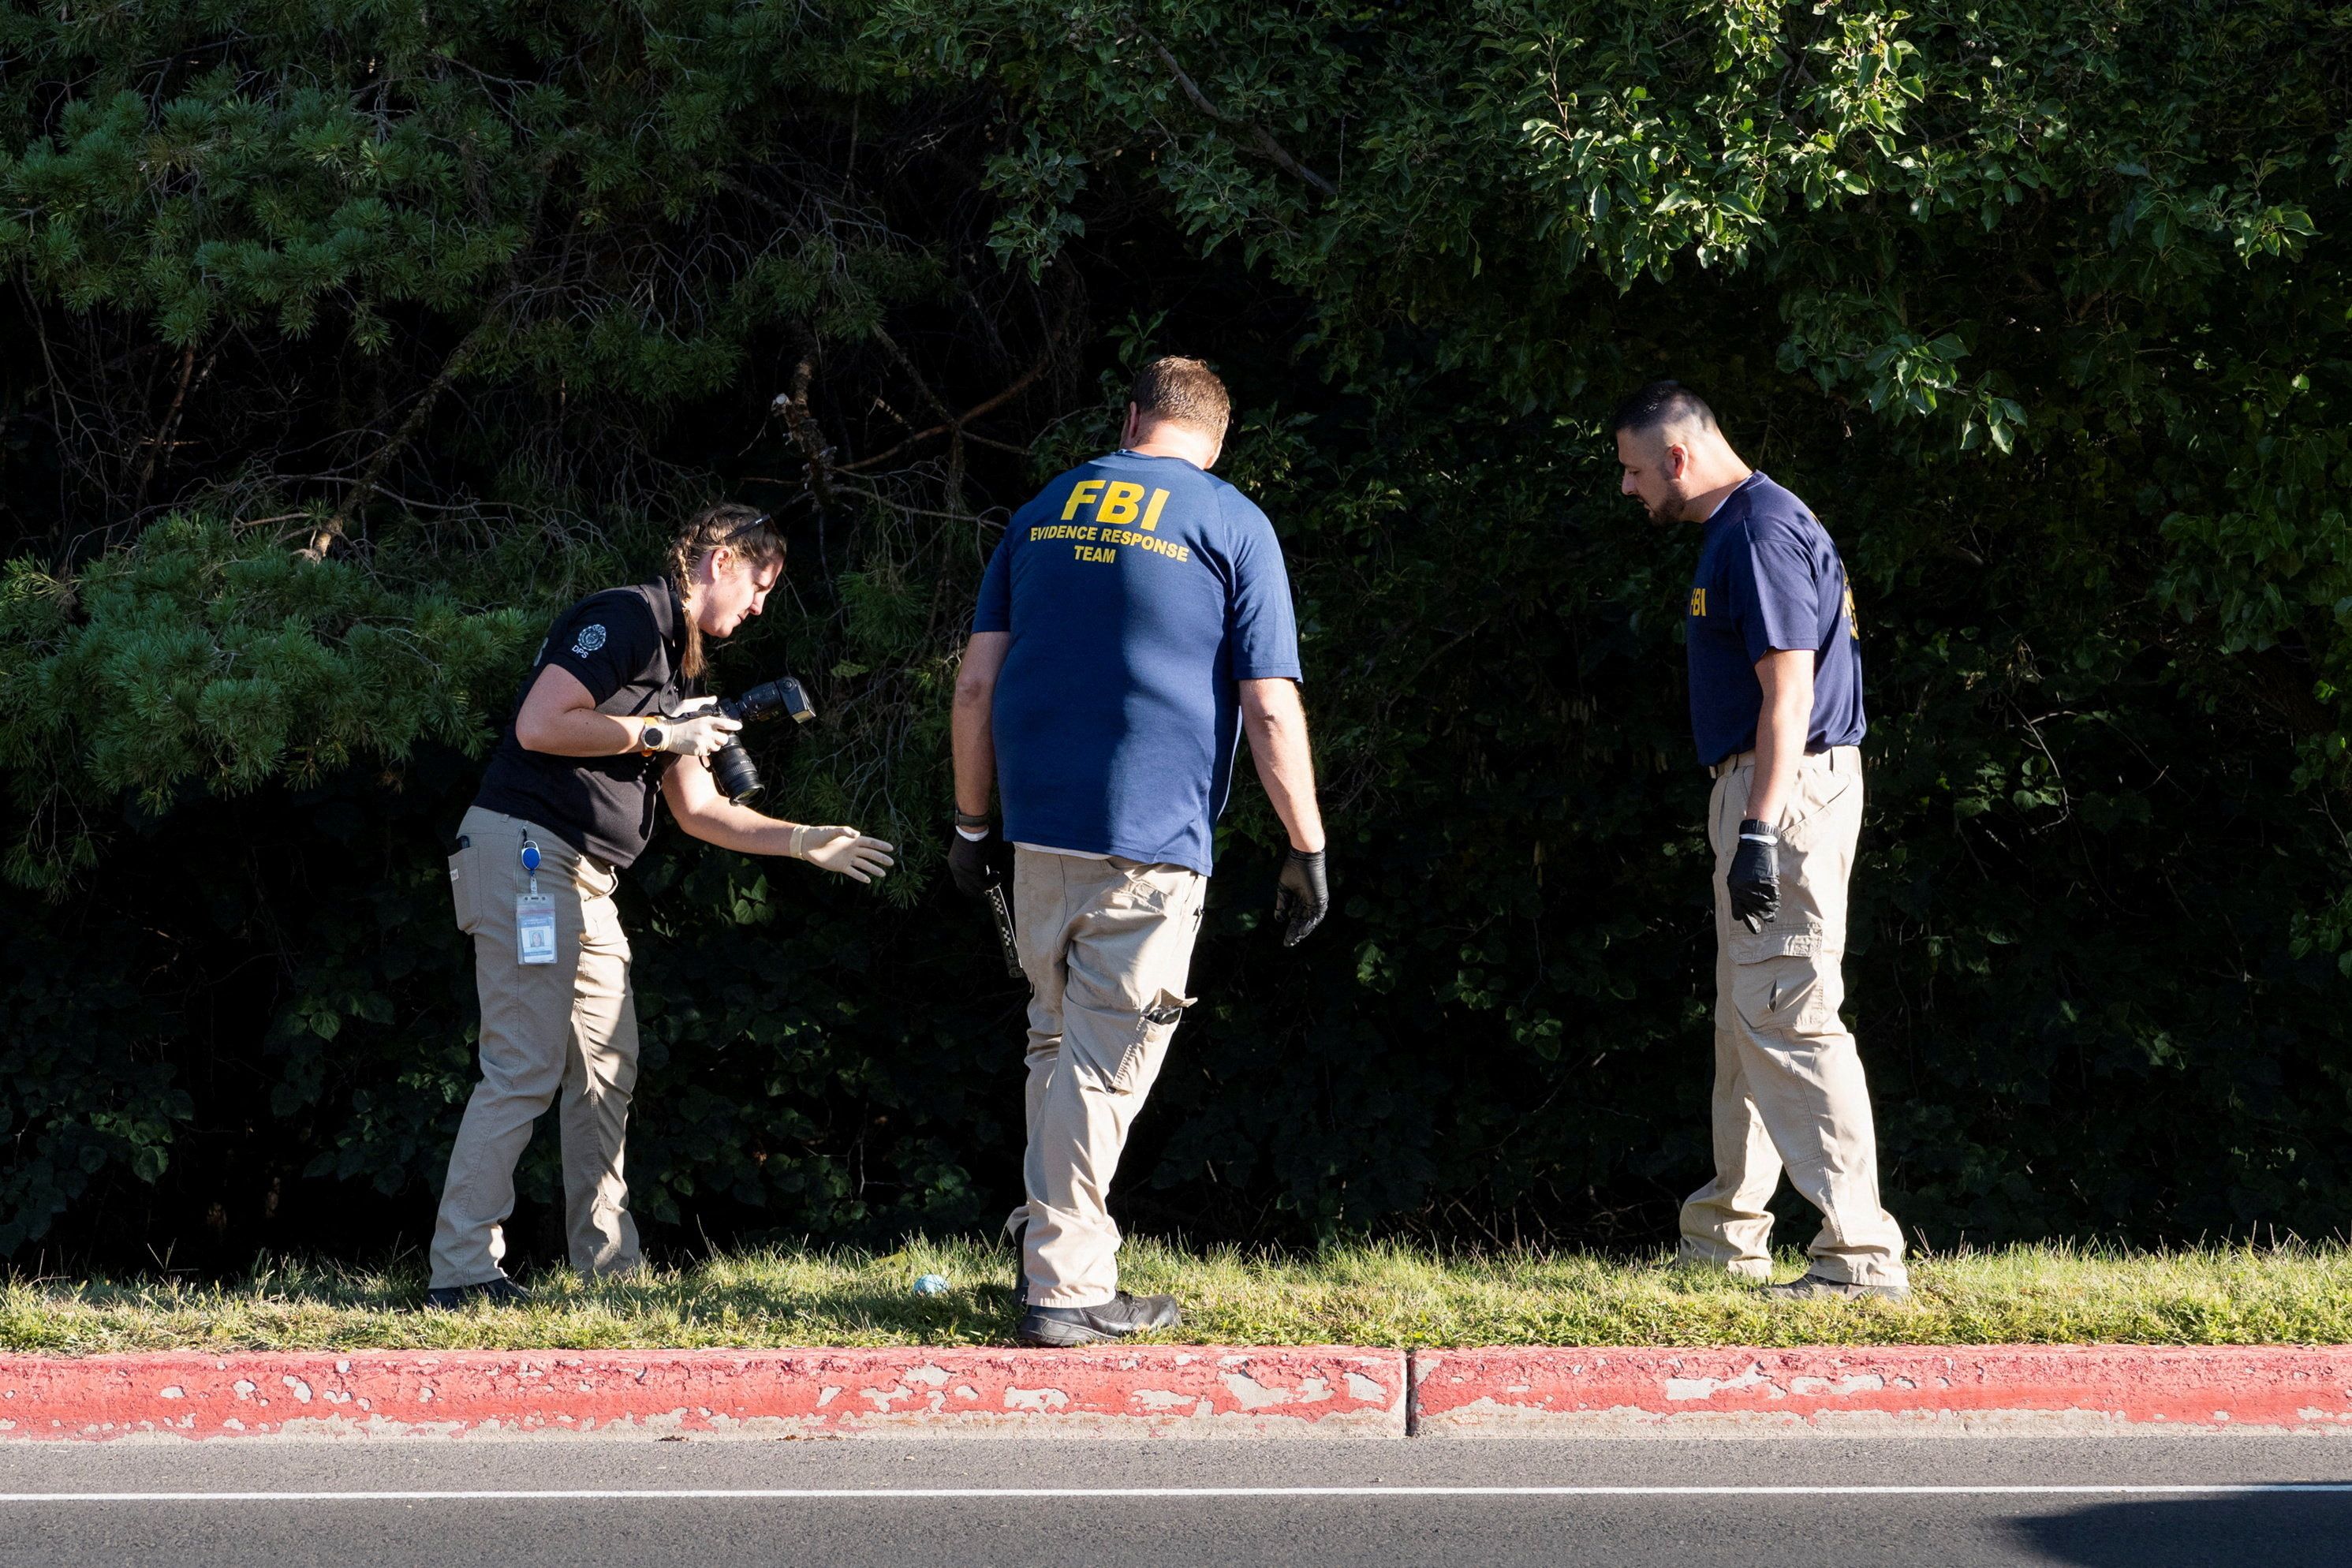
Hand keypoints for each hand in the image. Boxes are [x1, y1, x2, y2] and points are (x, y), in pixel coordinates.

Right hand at [647, 709, 738, 758]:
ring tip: (703, 739)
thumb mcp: (688, 705)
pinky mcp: (697, 750)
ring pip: (716, 747)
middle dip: (721, 738)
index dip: (734, 725)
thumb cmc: (676, 718)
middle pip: (724, 739)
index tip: (739, 726)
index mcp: (705, 720)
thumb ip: (703, 702)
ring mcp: (702, 742)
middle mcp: (706, 732)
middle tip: (715, 736)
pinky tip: (697, 744)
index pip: (725, 724)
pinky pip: (707, 752)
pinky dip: (705, 749)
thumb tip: (714, 698)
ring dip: (713, 744)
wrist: (665, 733)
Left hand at [789, 825, 895, 882]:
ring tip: (883, 874)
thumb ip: (845, 832)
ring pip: (863, 865)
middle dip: (880, 858)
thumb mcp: (832, 831)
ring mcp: (847, 858)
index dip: (880, 845)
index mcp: (852, 840)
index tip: (891, 848)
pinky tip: (868, 880)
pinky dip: (860, 876)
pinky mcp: (840, 867)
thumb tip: (858, 835)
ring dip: (873, 869)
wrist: (807, 844)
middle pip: (870, 854)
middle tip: (891, 863)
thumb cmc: (819, 834)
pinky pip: (853, 872)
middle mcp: (852, 849)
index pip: (870, 843)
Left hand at [948, 823, 1006, 900]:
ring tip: (997, 877)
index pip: (961, 884)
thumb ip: (977, 861)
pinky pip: (984, 884)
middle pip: (967, 890)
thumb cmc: (975, 833)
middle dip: (980, 891)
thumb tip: (987, 867)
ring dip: (989, 885)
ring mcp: (963, 872)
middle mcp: (957, 870)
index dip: (973, 887)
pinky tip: (998, 875)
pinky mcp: (972, 872)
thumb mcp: (974, 850)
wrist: (971, 828)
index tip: (984, 885)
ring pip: (977, 889)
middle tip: (992, 885)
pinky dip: (993, 882)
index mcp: (955, 864)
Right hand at [1273, 848, 1328, 946]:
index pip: (1296, 917)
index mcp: (1301, 899)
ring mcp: (1316, 901)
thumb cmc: (1293, 868)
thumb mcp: (1284, 889)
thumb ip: (1282, 904)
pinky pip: (1317, 915)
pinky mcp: (1321, 899)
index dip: (1291, 928)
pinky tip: (1302, 931)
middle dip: (1295, 932)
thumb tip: (1279, 919)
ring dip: (1302, 931)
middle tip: (1288, 943)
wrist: (1303, 857)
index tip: (1285, 939)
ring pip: (1310, 920)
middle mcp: (1310, 902)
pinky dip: (1310, 923)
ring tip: (1293, 940)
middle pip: (1302, 921)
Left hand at [1726, 818, 1779, 932]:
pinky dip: (1776, 897)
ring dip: (1772, 907)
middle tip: (1770, 917)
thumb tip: (1741, 916)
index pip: (1739, 914)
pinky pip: (1774, 898)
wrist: (1755, 844)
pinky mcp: (1767, 883)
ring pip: (1767, 907)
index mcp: (1733, 890)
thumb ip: (1738, 894)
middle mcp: (1742, 891)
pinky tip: (1775, 893)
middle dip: (1764, 916)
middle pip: (1756, 912)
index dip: (1749, 922)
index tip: (1756, 930)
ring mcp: (1755, 887)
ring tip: (1774, 904)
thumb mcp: (1735, 877)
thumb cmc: (1746, 862)